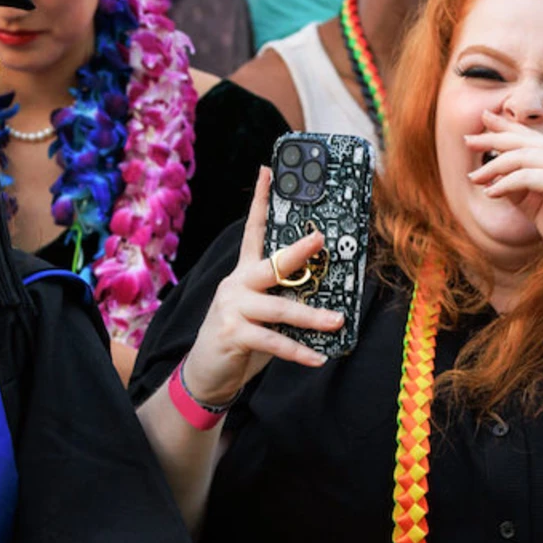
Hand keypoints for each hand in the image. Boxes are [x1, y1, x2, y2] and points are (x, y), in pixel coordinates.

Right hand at [177, 168, 346, 406]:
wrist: (206, 371)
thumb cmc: (239, 335)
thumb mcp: (259, 309)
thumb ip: (282, 296)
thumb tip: (326, 293)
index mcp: (243, 272)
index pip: (253, 229)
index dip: (260, 200)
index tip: (268, 171)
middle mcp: (236, 284)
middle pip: (269, 263)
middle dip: (296, 251)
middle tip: (320, 240)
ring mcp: (232, 308)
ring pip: (278, 307)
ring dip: (311, 316)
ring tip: (336, 321)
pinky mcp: (232, 334)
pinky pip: (273, 341)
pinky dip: (298, 352)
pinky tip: (317, 358)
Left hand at [463, 112, 542, 271]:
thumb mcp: (540, 207)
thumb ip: (520, 190)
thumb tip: (493, 179)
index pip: (535, 137)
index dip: (508, 127)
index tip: (484, 120)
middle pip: (526, 140)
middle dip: (494, 137)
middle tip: (467, 140)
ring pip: (523, 157)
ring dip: (494, 166)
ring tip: (473, 178)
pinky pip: (526, 177)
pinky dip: (505, 184)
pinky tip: (490, 193)